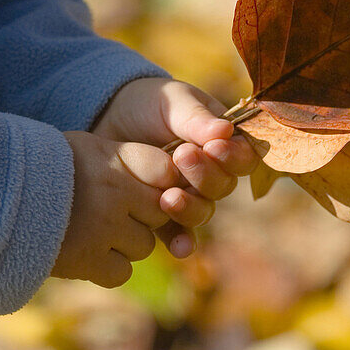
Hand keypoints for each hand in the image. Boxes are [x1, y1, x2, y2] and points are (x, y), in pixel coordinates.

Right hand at [52, 130, 199, 285]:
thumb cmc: (40, 167)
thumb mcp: (83, 147)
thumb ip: (125, 159)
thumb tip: (168, 174)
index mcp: (115, 158)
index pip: (166, 171)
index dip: (158, 182)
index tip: (140, 185)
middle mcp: (116, 191)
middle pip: (160, 212)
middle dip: (143, 215)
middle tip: (113, 212)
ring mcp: (104, 227)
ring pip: (144, 245)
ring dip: (126, 243)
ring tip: (94, 231)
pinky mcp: (88, 260)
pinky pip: (121, 272)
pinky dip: (107, 268)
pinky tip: (85, 252)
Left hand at [92, 78, 258, 255]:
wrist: (105, 117)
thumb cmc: (148, 103)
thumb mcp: (172, 102)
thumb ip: (196, 119)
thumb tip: (226, 131)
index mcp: (222, 142)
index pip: (244, 157)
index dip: (234, 158)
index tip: (214, 148)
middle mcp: (211, 172)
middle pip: (224, 186)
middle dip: (205, 176)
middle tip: (181, 156)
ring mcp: (188, 194)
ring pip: (204, 211)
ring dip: (191, 208)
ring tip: (169, 196)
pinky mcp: (162, 213)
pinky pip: (179, 233)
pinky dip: (182, 242)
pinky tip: (179, 248)